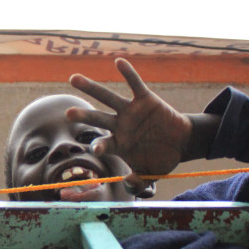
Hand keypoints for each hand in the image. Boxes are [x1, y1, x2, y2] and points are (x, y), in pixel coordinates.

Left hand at [66, 58, 191, 186]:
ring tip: (72, 78)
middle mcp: (119, 125)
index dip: (100, 145)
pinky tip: (118, 62)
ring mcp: (130, 111)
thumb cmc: (160, 158)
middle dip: (83, 116)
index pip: (104, 143)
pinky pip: (135, 84)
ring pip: (108, 97)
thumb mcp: (150, 174)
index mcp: (118, 143)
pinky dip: (128, 73)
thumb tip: (129, 186)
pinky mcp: (145, 99)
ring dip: (91, 88)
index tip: (96, 148)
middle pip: (97, 118)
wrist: (180, 142)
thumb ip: (139, 182)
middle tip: (68, 112)